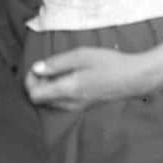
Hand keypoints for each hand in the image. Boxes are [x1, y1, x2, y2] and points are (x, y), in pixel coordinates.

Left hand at [23, 46, 148, 110]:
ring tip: (58, 69)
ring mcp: (77, 107)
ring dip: (47, 87)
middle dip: (37, 83)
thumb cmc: (108, 63)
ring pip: (50, 102)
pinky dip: (57, 91)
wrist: (133, 78)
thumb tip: (36, 69)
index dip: (30, 81)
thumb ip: (56, 63)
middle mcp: (70, 103)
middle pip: (40, 101)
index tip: (37, 66)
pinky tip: (69, 76)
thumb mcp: (80, 56)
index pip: (34, 96)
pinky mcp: (84, 106)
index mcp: (67, 90)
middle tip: (46, 65)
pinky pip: (61, 102)